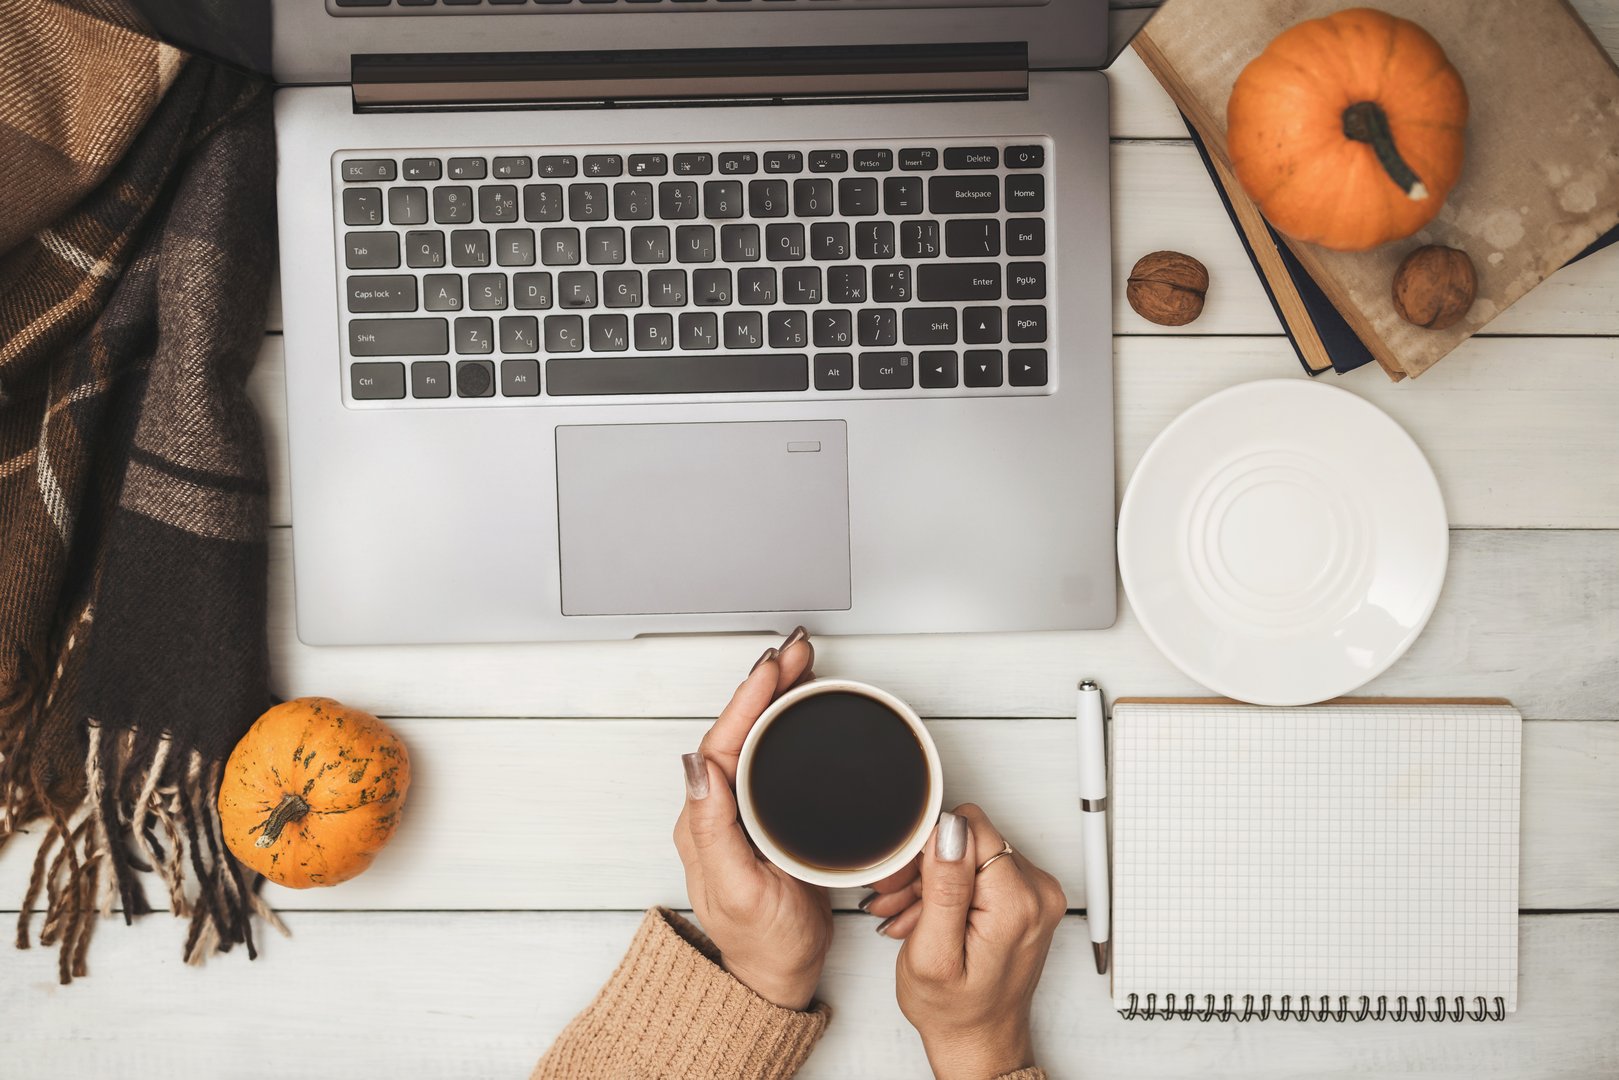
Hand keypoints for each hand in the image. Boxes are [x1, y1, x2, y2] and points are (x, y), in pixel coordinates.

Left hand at [672, 629, 830, 1010]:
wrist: (779, 975)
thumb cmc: (761, 942)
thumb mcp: (738, 889)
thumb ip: (713, 830)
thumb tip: (694, 768)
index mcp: (706, 818)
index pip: (725, 741)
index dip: (749, 698)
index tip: (774, 666)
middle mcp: (721, 807)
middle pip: (743, 728)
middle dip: (768, 682)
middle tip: (798, 649)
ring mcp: (747, 810)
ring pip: (761, 736)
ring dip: (781, 695)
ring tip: (804, 663)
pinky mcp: (773, 816)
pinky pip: (780, 755)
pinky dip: (795, 723)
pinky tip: (810, 708)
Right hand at [869, 804, 1065, 1079]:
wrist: (979, 1040)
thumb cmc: (955, 1011)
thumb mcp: (933, 954)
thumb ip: (944, 888)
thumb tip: (949, 831)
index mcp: (1017, 903)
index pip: (969, 826)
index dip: (927, 848)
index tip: (904, 879)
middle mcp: (1037, 892)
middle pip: (970, 839)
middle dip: (925, 866)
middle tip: (897, 901)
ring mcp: (1036, 894)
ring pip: (971, 852)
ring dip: (932, 879)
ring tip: (907, 915)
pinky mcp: (1027, 898)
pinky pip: (981, 869)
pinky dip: (949, 888)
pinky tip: (927, 915)